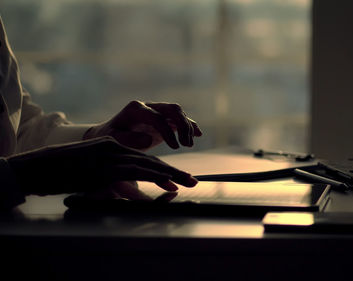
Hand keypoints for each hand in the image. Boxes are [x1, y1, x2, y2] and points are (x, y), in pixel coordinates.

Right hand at [7, 137, 197, 195]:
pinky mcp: (105, 166)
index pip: (144, 158)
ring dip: (170, 174)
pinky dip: (154, 176)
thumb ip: (116, 182)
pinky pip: (135, 171)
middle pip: (151, 160)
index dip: (164, 169)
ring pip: (147, 164)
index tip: (179, 179)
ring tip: (186, 182)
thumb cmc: (65, 173)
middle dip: (174, 171)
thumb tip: (136, 195)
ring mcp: (110, 156)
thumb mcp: (94, 176)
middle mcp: (115, 147)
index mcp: (113, 146)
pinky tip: (167, 181)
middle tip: (192, 181)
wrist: (38, 168)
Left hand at [83, 101, 201, 150]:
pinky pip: (179, 119)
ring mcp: (156, 110)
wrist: (110, 133)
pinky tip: (199, 134)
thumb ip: (129, 139)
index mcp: (135, 109)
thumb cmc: (111, 138)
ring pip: (178, 113)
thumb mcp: (114, 139)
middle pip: (172, 109)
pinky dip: (190, 125)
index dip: (168, 131)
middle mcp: (148, 106)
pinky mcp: (163, 118)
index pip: (157, 117)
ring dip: (187, 127)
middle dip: (183, 125)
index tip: (175, 147)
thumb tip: (149, 138)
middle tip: (187, 144)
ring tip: (189, 144)